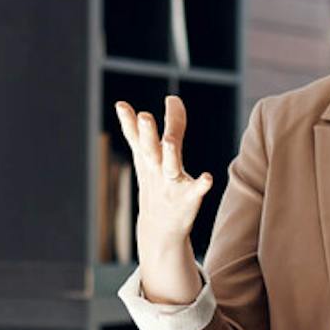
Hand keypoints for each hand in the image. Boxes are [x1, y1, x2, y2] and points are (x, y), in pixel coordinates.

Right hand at [114, 97, 211, 300]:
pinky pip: (196, 190)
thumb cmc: (155, 185)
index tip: (121, 105)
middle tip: (145, 116)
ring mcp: (171, 184)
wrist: (160, 229)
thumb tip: (144, 101)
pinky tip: (208, 177)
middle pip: (150, 149)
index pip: (136, 137)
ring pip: (170, 166)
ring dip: (170, 153)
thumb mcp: (146, 157)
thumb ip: (144, 130)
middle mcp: (156, 169)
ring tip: (168, 141)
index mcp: (147, 158)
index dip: (129, 121)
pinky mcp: (188, 198)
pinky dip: (201, 184)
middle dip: (147, 133)